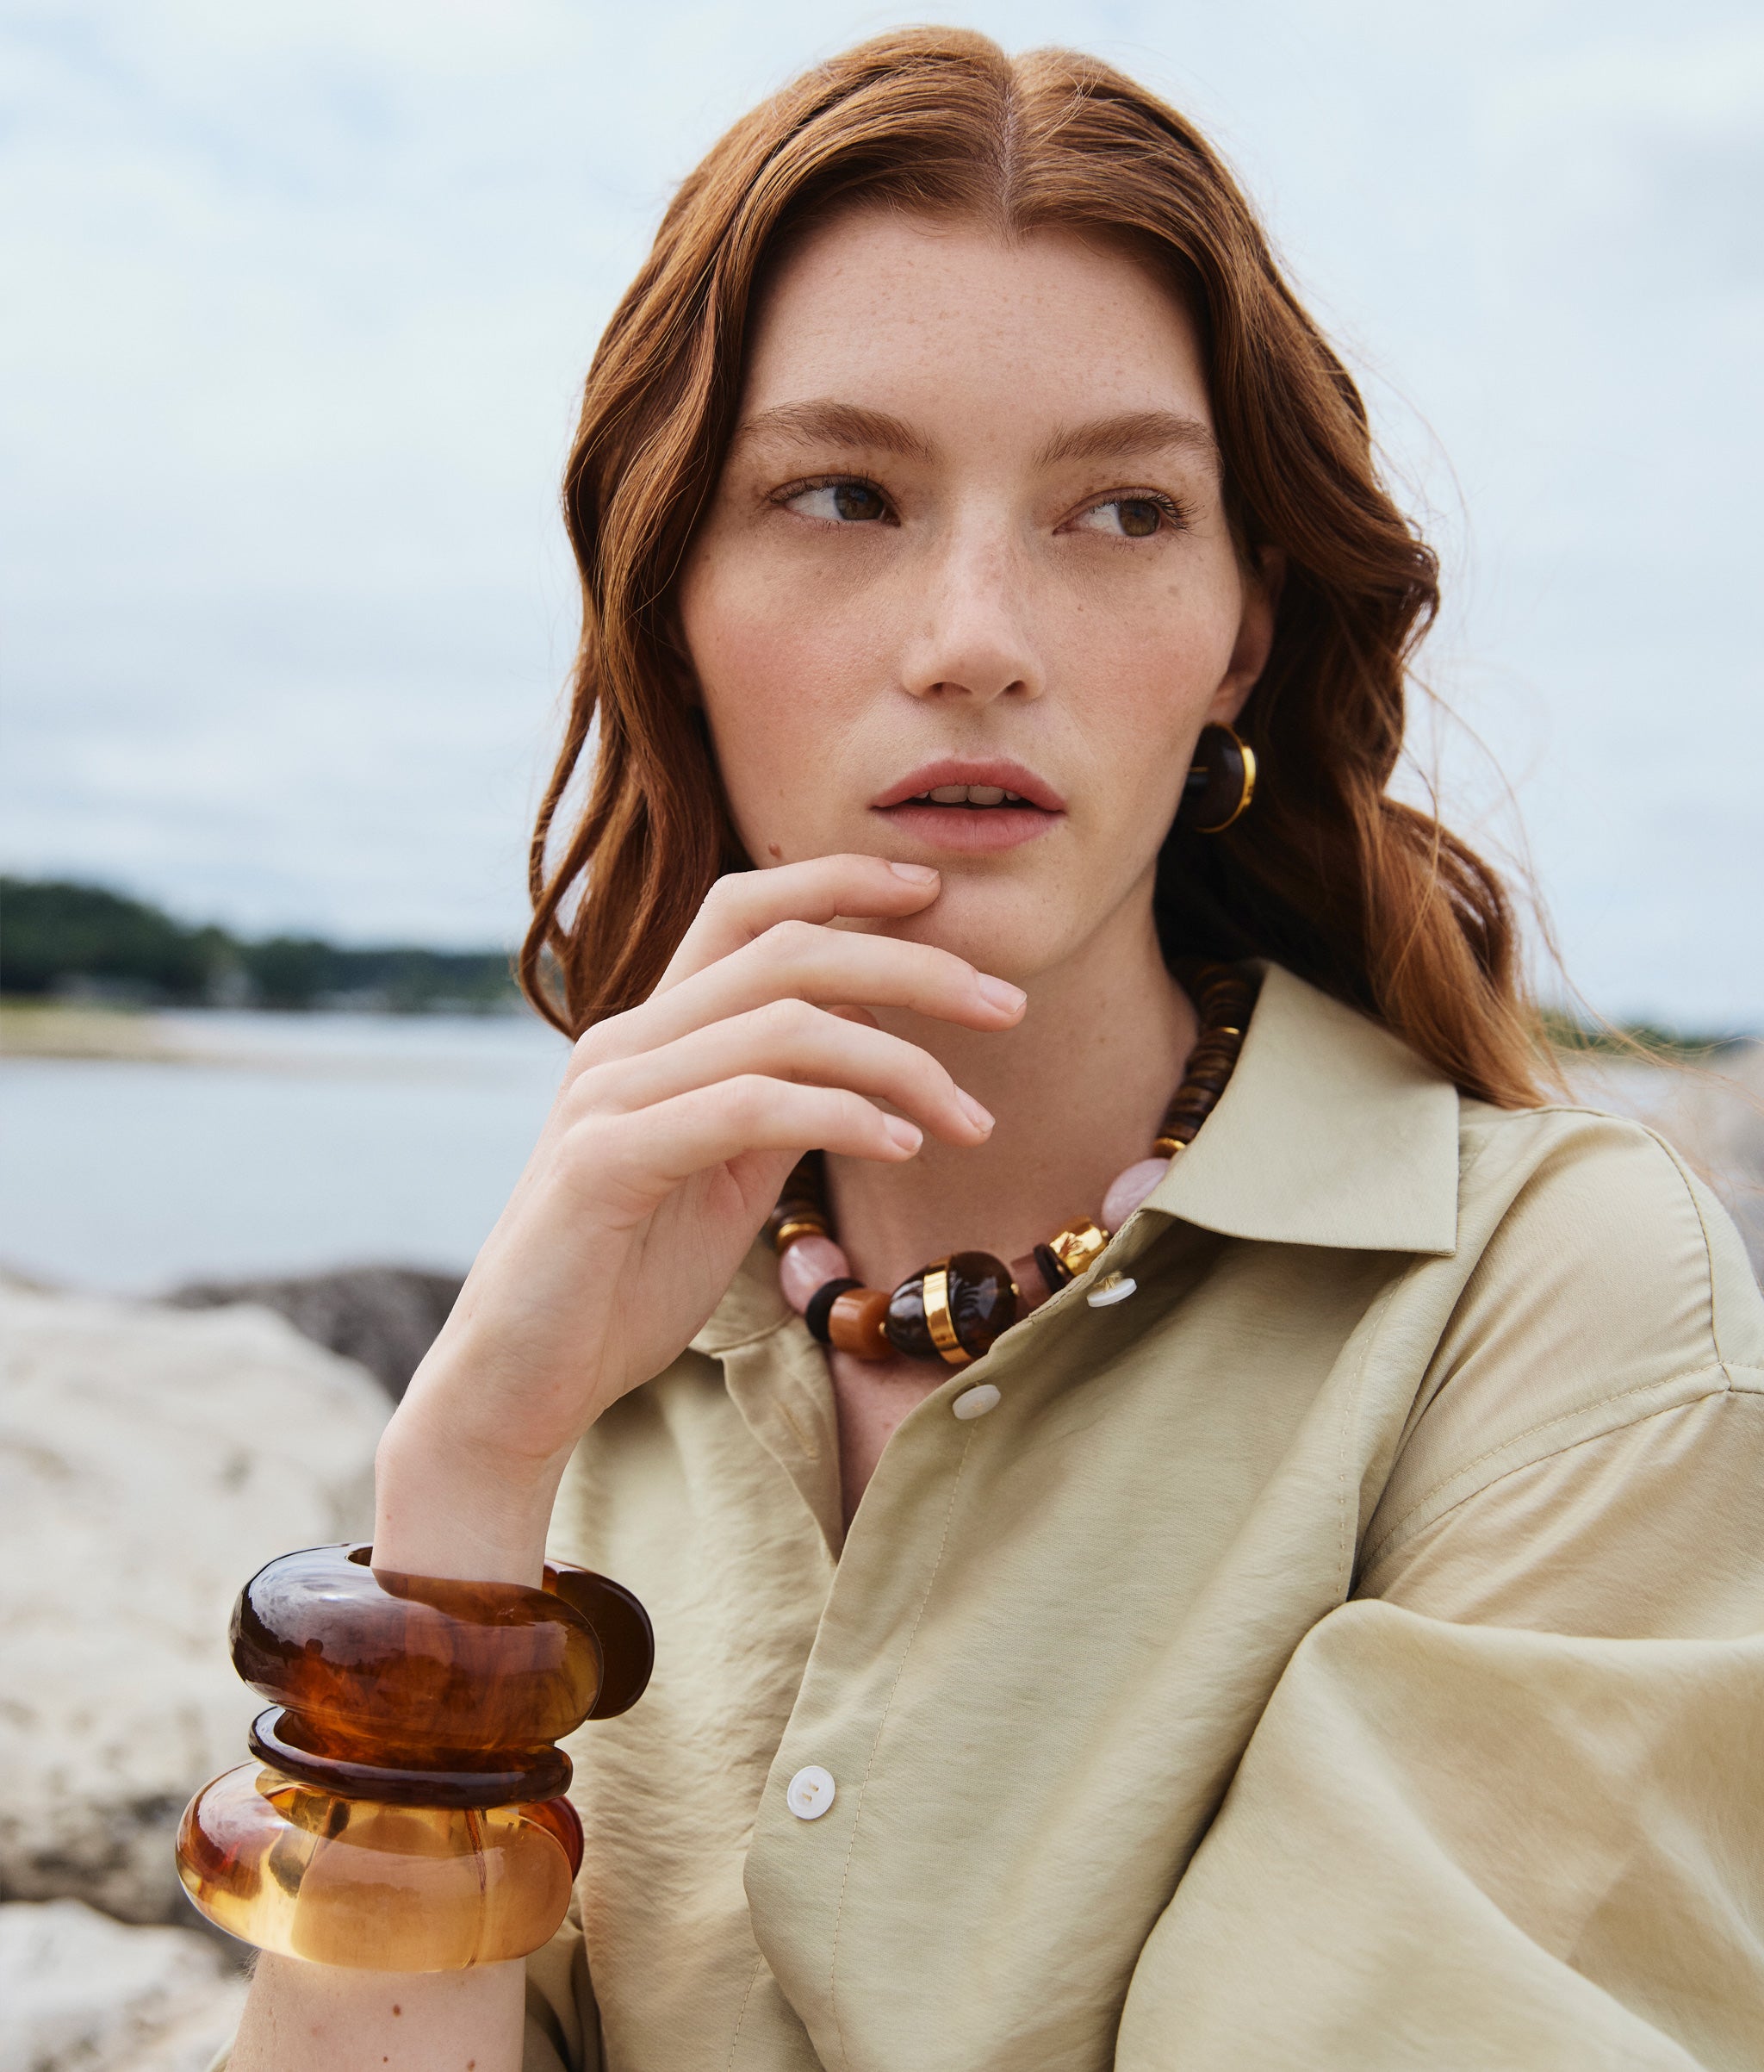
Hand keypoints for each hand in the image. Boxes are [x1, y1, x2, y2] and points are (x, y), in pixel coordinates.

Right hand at [375, 855, 1021, 1576]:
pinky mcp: (607, 1161)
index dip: (841, 882)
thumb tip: (868, 1045)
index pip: (745, 910)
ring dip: (899, 1062)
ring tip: (972, 1119)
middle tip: (1009, 1005)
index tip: (937, 891)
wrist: (519, 1380)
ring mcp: (608, 1095)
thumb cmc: (627, 1279)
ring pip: (780, 1025)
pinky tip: (903, 1145)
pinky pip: (749, 1107)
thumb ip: (780, 1099)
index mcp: (649, 1034)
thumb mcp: (724, 1173)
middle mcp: (623, 1043)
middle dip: (912, 963)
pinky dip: (841, 1113)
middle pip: (785, 951)